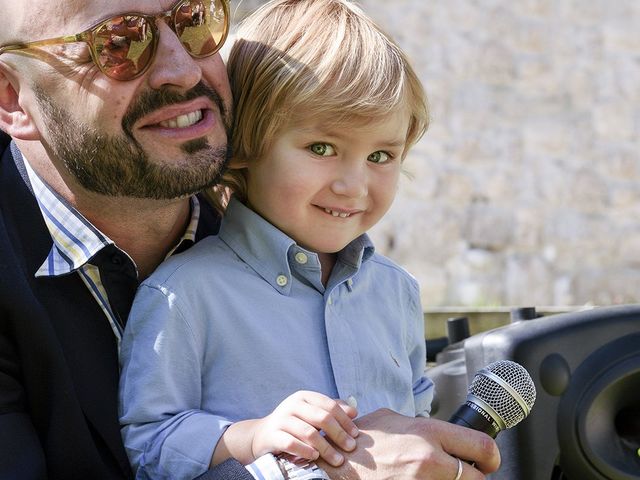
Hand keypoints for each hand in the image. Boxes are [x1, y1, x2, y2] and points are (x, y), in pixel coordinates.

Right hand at [251, 391, 358, 465]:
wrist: (262, 434)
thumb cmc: (294, 423)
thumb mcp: (311, 412)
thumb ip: (331, 410)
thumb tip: (354, 411)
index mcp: (304, 396)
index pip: (329, 405)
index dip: (345, 419)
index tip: (356, 434)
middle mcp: (292, 405)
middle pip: (321, 418)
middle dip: (339, 434)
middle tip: (351, 448)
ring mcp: (281, 419)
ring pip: (308, 432)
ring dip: (326, 447)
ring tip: (338, 459)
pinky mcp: (272, 435)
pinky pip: (291, 443)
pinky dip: (305, 451)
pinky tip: (315, 457)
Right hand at [318, 408, 500, 478]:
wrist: (336, 458)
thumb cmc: (363, 438)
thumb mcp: (393, 416)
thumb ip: (421, 424)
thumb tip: (440, 432)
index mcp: (427, 432)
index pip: (481, 446)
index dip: (492, 457)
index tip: (489, 461)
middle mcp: (429, 459)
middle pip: (477, 477)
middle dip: (476, 475)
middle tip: (469, 472)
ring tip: (439, 475)